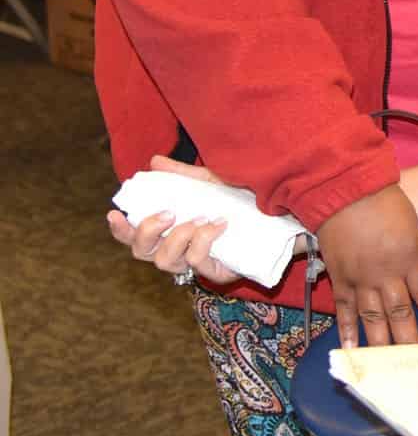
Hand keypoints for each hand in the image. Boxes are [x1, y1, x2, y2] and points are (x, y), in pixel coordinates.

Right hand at [104, 155, 239, 283]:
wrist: (284, 210)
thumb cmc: (245, 198)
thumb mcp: (213, 182)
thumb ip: (183, 175)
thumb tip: (153, 162)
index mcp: (173, 230)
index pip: (136, 237)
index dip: (120, 230)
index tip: (115, 214)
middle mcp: (181, 250)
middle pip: (143, 253)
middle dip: (147, 233)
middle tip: (168, 213)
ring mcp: (199, 264)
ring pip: (166, 262)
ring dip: (179, 237)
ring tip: (200, 218)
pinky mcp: (219, 273)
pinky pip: (198, 264)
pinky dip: (203, 241)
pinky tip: (219, 224)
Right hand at [317, 184, 417, 348]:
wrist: (346, 190)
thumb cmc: (385, 203)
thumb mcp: (411, 229)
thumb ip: (414, 258)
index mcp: (411, 257)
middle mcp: (387, 274)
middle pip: (402, 314)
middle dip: (411, 342)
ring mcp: (362, 279)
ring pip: (375, 319)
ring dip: (383, 345)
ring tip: (389, 369)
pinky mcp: (340, 279)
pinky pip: (345, 311)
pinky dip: (348, 332)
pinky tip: (353, 351)